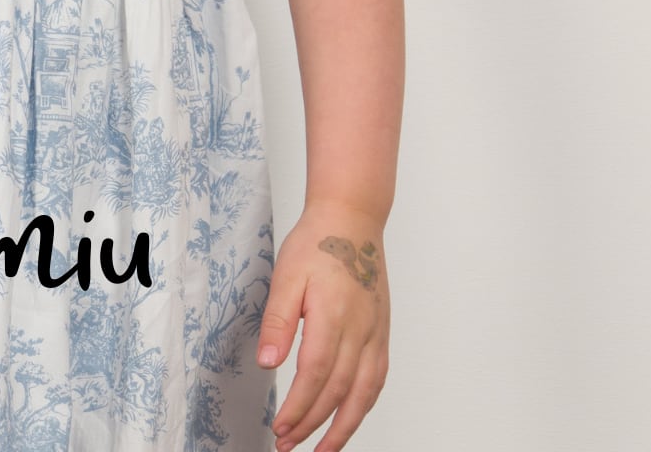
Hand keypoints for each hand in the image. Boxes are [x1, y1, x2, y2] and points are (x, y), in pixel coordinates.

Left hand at [259, 201, 390, 450]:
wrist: (352, 222)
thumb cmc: (316, 245)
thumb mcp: (285, 277)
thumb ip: (278, 322)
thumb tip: (268, 363)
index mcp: (334, 318)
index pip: (316, 377)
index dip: (298, 409)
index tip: (279, 429)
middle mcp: (361, 332)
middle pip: (339, 392)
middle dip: (314, 425)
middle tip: (288, 445)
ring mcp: (376, 335)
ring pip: (365, 394)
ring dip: (344, 426)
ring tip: (323, 449)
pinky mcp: (382, 334)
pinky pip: (377, 379)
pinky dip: (364, 405)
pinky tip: (349, 418)